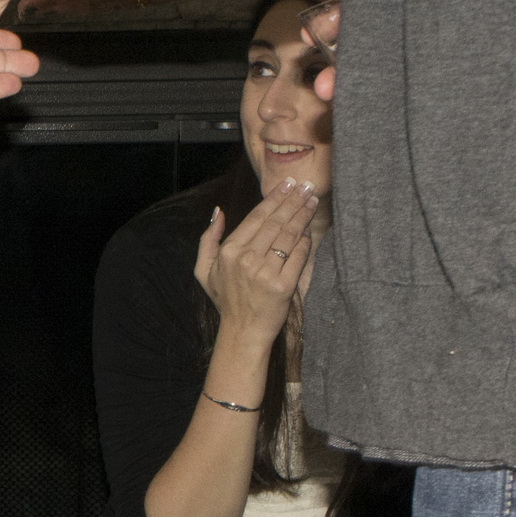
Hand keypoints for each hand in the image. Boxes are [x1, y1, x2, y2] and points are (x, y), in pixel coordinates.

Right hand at [194, 178, 322, 350]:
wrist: (243, 332)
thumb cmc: (226, 300)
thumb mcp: (204, 270)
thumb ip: (208, 239)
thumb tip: (218, 212)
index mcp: (228, 252)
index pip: (256, 218)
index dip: (274, 198)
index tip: (288, 185)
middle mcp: (246, 260)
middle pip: (275, 222)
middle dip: (292, 201)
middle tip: (306, 186)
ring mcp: (264, 273)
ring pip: (288, 235)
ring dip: (302, 215)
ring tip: (311, 200)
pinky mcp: (283, 286)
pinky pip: (297, 256)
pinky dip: (305, 241)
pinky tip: (310, 229)